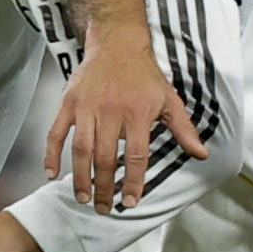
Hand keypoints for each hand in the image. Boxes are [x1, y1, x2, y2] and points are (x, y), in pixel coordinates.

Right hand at [44, 23, 206, 213]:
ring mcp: (86, 108)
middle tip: (104, 207)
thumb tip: (201, 154)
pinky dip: (51, 154)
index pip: (136, 156)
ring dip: (80, 177)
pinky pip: (56, 132)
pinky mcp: (68, 103)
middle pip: (105, 158)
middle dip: (104, 186)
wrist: (117, 44)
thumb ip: (184, 130)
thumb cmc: (144, 75)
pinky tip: (51, 173)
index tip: (130, 202)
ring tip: (83, 197)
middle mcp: (110, 112)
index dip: (133, 182)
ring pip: (81, 149)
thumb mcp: (169, 100)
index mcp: (137, 114)